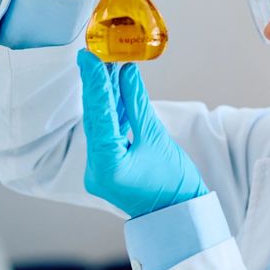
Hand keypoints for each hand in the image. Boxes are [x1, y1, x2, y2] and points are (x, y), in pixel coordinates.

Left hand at [77, 48, 208, 218]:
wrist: (180, 216)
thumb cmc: (174, 184)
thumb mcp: (157, 139)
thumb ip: (137, 104)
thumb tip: (126, 73)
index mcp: (107, 165)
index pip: (98, 116)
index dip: (94, 84)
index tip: (89, 57)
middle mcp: (96, 168)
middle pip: (94, 118)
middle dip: (97, 85)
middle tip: (93, 53)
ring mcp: (100, 169)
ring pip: (100, 124)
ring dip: (106, 96)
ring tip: (107, 64)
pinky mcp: (108, 166)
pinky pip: (107, 134)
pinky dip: (113, 112)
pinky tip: (117, 89)